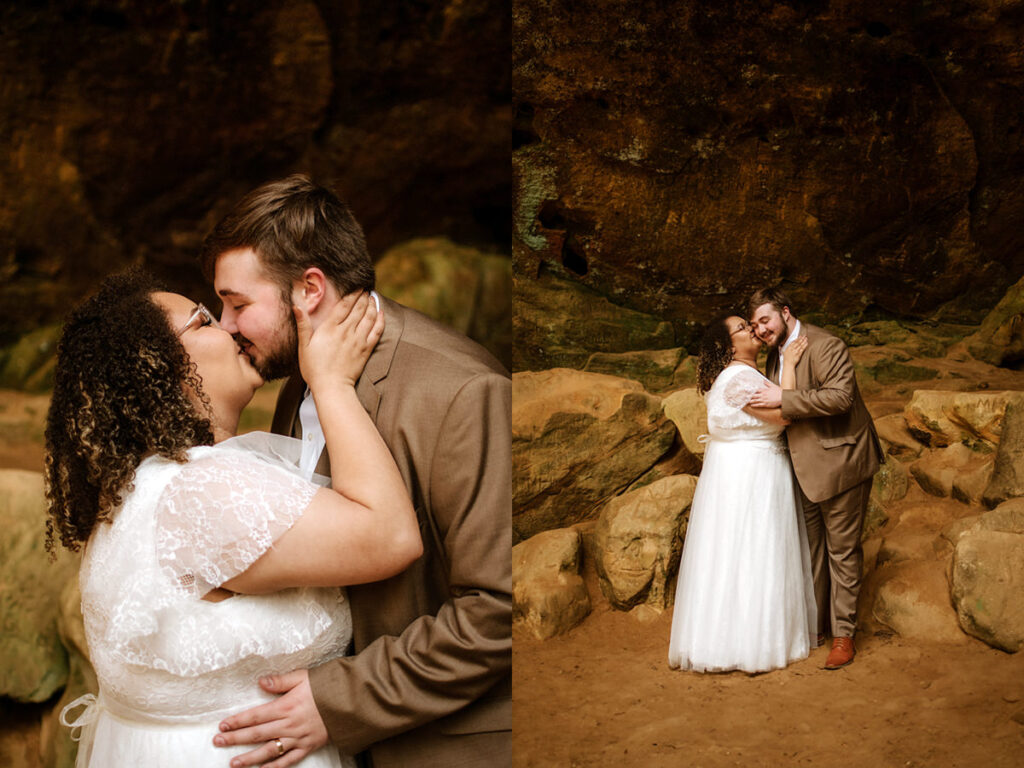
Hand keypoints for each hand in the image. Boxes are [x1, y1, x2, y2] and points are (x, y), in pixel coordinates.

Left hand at [213, 669, 327, 766]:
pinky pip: (289, 760)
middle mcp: (289, 725)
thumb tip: (260, 682)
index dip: (237, 721)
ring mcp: (298, 738)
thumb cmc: (326, 686)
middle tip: (218, 742)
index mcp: (286, 706)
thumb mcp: (303, 676)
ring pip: (269, 751)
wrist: (350, 701)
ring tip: (233, 763)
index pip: (255, 715)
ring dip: (249, 758)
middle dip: (235, 739)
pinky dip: (275, 767)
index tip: (222, 725)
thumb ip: (280, 681)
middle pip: (257, 734)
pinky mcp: (308, 746)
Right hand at [295, 291, 384, 390]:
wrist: (332, 387)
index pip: (344, 305)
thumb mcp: (304, 346)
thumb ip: (303, 324)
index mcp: (330, 328)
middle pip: (358, 309)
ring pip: (368, 317)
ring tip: (372, 297)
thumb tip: (296, 306)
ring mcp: (358, 340)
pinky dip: (380, 320)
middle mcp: (346, 331)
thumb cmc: (314, 368)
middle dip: (363, 296)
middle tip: (366, 288)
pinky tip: (381, 313)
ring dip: (371, 305)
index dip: (352, 294)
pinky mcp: (366, 350)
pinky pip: (376, 331)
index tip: (357, 286)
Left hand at [748, 380, 781, 408]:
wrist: (783, 397)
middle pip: (753, 395)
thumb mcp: (773, 386)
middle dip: (748, 396)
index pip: (755, 390)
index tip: (745, 390)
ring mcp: (764, 400)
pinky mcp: (766, 404)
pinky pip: (759, 405)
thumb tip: (763, 380)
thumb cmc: (779, 392)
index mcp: (764, 390)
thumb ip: (767, 383)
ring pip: (755, 400)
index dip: (750, 390)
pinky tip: (751, 405)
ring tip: (745, 401)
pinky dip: (755, 405)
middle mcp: (763, 395)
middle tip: (743, 397)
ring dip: (750, 401)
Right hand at [784, 335, 807, 368]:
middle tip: (804, 336)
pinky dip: (804, 346)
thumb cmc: (785, 359)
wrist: (788, 364)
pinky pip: (802, 349)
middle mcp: (792, 349)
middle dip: (801, 338)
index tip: (800, 336)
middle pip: (797, 342)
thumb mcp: (782, 353)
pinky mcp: (798, 354)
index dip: (797, 338)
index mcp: (788, 348)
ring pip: (800, 345)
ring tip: (806, 339)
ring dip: (804, 341)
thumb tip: (779, 346)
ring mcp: (795, 351)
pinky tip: (806, 343)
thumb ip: (781, 348)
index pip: (793, 342)